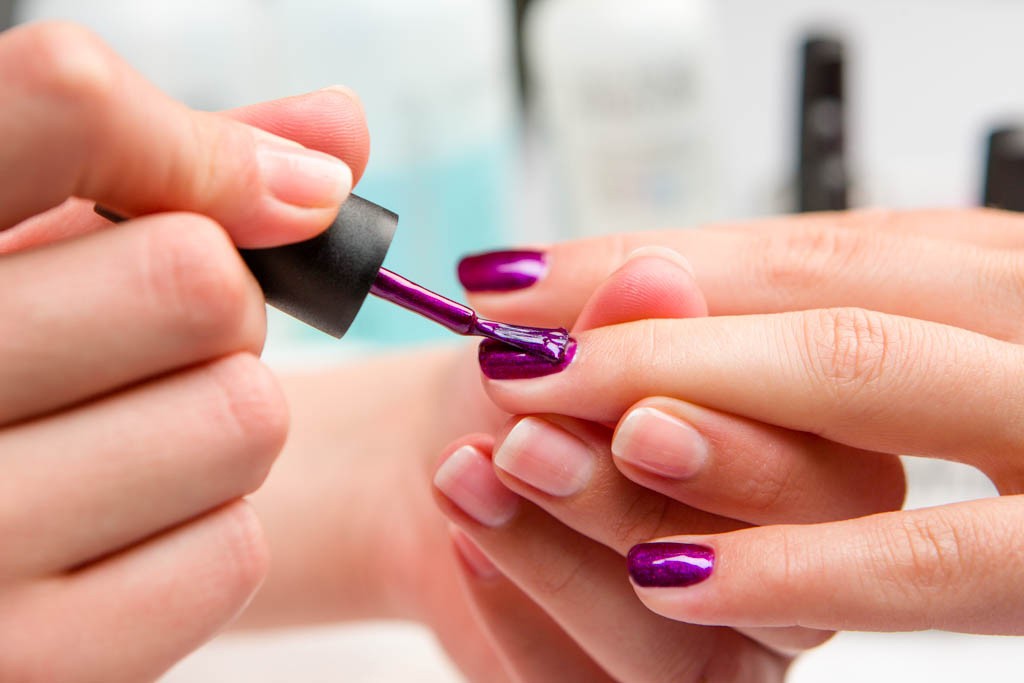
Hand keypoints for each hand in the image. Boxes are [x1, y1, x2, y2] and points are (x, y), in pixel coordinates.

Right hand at [0, 22, 364, 680]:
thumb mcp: (32, 244)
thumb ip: (170, 167)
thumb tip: (338, 134)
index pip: (65, 103)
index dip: (203, 147)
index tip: (283, 191)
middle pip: (199, 283)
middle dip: (221, 305)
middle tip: (159, 339)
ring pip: (243, 420)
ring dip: (225, 420)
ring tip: (133, 432)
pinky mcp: (32, 665)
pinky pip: (232, 553)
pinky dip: (211, 531)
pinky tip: (126, 526)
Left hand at [465, 208, 1023, 636]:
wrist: (456, 452)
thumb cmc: (538, 388)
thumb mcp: (569, 341)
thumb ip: (621, 321)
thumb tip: (658, 277)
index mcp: (814, 458)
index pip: (823, 461)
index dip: (723, 427)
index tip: (614, 382)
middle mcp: (791, 566)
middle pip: (769, 563)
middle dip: (635, 496)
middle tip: (531, 438)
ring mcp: (723, 646)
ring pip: (687, 654)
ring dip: (562, 560)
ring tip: (475, 473)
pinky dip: (519, 618)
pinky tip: (466, 543)